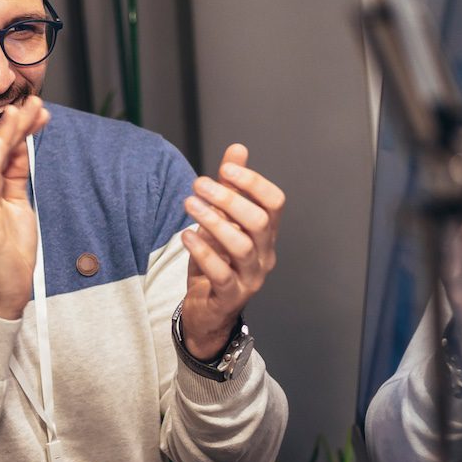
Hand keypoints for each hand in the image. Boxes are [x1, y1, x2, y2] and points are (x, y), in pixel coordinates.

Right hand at [0, 96, 48, 319]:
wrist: (3, 292)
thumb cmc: (9, 252)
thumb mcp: (17, 206)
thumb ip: (15, 177)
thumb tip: (20, 148)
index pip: (0, 152)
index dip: (19, 129)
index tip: (39, 110)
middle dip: (14, 124)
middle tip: (33, 102)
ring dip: (4, 135)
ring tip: (18, 112)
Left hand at [181, 143, 284, 358]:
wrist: (208, 311)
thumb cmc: (216, 262)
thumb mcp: (222, 221)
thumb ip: (230, 188)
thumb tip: (237, 150)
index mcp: (266, 234)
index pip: (274, 203)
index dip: (254, 183)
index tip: (226, 168)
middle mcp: (264, 255)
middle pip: (258, 221)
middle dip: (228, 198)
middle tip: (198, 185)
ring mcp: (250, 278)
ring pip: (241, 246)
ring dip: (213, 221)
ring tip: (189, 204)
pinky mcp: (230, 296)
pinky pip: (220, 273)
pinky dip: (203, 252)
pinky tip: (187, 236)